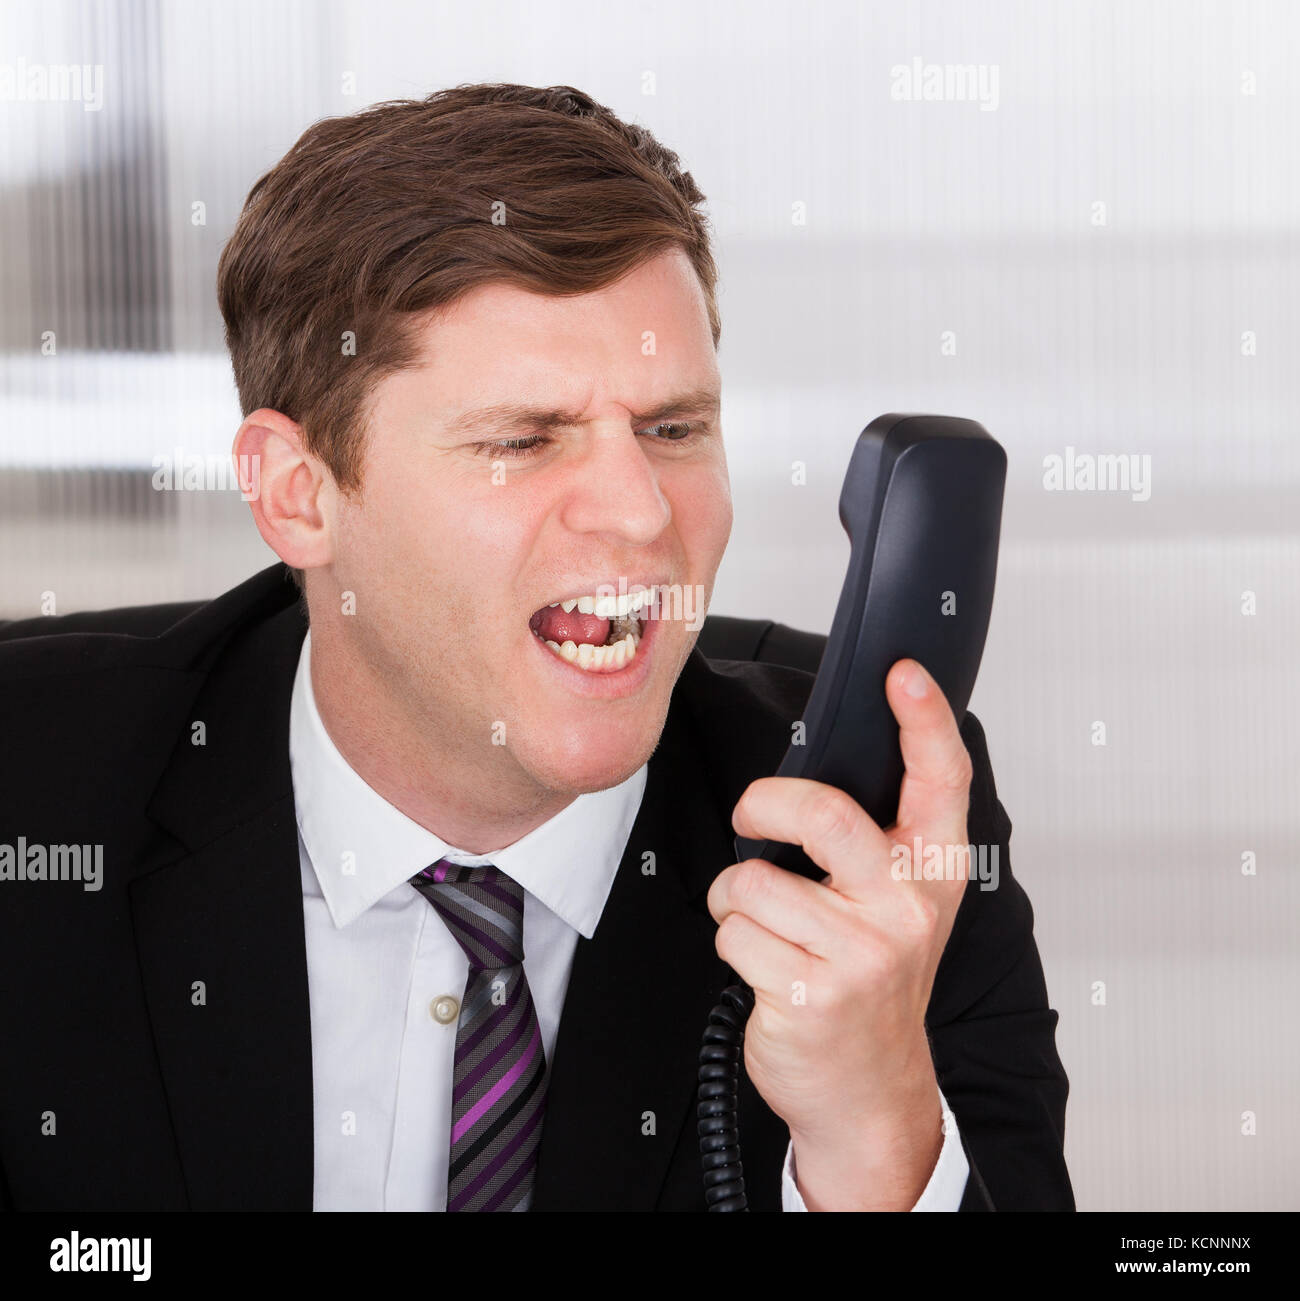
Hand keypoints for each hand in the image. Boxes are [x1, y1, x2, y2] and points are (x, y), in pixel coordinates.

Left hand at [705, 658, 973, 1210]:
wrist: (869, 1091)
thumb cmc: (872, 980)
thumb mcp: (897, 907)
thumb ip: (877, 843)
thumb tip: (819, 769)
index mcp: (931, 873)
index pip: (939, 781)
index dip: (925, 719)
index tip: (904, 673)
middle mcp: (904, 909)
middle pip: (821, 813)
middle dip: (763, 805)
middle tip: (752, 818)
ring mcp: (861, 955)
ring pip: (751, 883)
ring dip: (734, 902)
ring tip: (767, 928)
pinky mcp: (810, 994)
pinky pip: (733, 934)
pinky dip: (731, 943)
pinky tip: (765, 968)